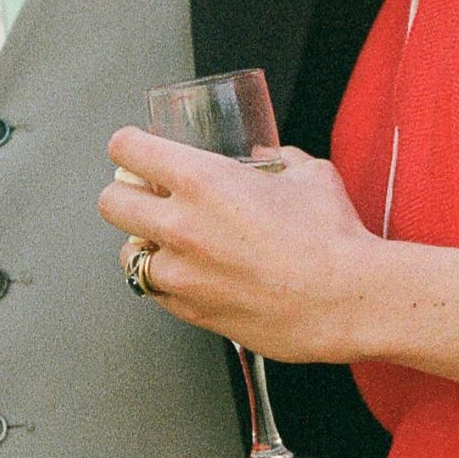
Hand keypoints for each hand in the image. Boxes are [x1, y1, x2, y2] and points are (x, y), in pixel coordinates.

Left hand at [99, 125, 380, 362]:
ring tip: (174, 241)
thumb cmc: (331, 234)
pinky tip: (196, 273)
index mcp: (201, 179)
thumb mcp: (307, 173)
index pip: (127, 150)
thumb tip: (264, 156)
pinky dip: (168, 280)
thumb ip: (277, 159)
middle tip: (149, 195)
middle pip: (110, 202)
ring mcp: (182, 274)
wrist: (348, 300)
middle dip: (126, 193)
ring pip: (128, 254)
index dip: (129, 145)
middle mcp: (180, 225)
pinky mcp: (192, 312)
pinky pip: (157, 292)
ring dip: (144, 243)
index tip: (136, 148)